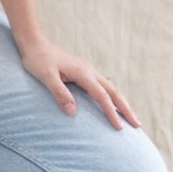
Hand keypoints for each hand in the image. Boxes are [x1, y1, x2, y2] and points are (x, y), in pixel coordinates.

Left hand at [16, 37, 140, 130]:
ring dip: (122, 103)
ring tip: (131, 117)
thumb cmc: (37, 60)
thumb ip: (59, 93)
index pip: (102, 96)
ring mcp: (88, 71)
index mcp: (83, 73)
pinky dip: (111, 97)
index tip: (119, 127)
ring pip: (110, 88)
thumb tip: (73, 112)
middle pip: (114, 92)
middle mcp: (90, 71)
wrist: (34, 43)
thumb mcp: (46, 77)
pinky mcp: (83, 73)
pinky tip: (112, 104)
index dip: (111, 112)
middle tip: (137, 125)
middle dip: (126, 109)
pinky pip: (103, 87)